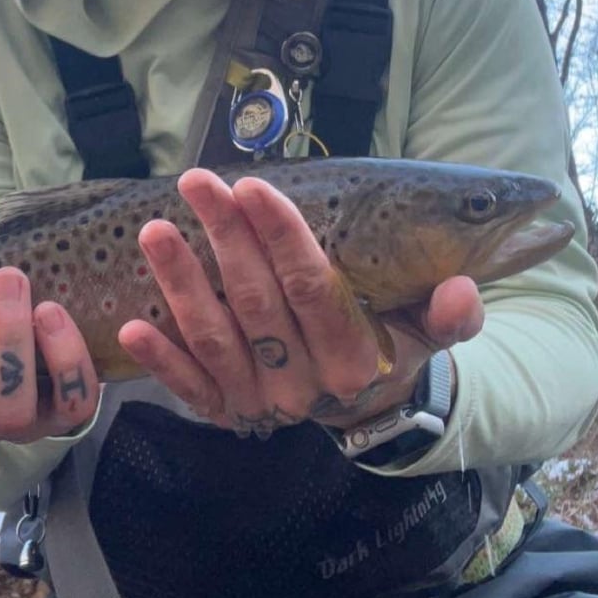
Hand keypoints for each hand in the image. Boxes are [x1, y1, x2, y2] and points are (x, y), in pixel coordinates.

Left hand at [117, 168, 483, 438]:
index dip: (281, 237)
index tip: (253, 186)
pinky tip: (132, 325)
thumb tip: (465, 289)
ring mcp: (260, 404)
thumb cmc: (389, 343)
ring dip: (181, 284)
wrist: (364, 408)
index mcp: (354, 360)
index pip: (313, 290)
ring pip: (215, 339)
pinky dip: (160, 361)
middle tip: (197, 182)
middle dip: (225, 237)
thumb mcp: (426, 333)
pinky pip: (189, 390)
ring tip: (154, 230)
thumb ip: (447, 315)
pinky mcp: (226, 414)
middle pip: (257, 304)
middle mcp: (304, 388)